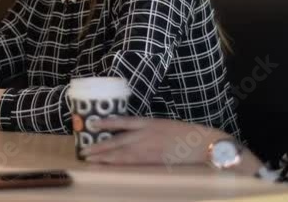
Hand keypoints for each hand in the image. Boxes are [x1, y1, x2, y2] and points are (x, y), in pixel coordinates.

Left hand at [79, 117, 230, 165]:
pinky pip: (132, 163)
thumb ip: (149, 129)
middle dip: (100, 146)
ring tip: (90, 160)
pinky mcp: (154, 160)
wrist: (203, 143)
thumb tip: (133, 135)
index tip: (93, 123)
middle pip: (117, 140)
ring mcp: (149, 148)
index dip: (107, 122)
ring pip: (121, 153)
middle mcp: (145, 134)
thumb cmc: (187, 135)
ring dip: (104, 157)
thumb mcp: (165, 125)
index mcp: (149, 122)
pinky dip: (119, 164)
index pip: (123, 121)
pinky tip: (109, 166)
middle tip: (84, 150)